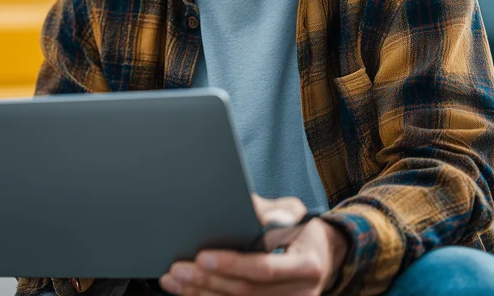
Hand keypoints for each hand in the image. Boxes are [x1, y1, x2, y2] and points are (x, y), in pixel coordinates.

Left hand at [159, 195, 348, 295]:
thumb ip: (272, 210)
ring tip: (174, 280)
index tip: (202, 257)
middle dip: (206, 280)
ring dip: (200, 294)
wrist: (319, 257)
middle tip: (177, 269)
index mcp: (306, 267)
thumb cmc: (299, 231)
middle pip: (245, 293)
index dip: (231, 265)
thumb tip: (248, 206)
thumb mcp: (292, 213)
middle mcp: (300, 294)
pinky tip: (187, 291)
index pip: (264, 269)